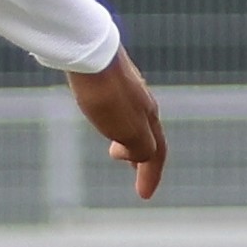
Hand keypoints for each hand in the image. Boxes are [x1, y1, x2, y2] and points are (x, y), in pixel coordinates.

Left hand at [67, 53, 168, 201]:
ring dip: (129, 139)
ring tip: (118, 150)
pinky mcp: (106, 75)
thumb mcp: (128, 130)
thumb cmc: (107, 93)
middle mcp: (142, 101)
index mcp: (149, 116)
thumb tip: (134, 156)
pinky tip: (102, 117)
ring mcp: (125, 86)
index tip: (143, 196)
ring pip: (133, 118)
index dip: (152, 175)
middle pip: (148, 134)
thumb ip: (140, 149)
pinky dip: (115, 122)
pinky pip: (117, 104)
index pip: (158, 152)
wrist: (89, 50)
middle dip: (144, 157)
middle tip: (137, 174)